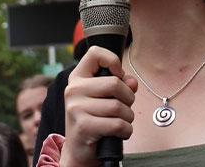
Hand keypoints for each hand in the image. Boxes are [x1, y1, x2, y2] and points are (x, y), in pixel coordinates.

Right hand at [60, 46, 137, 166]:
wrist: (79, 150)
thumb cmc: (94, 119)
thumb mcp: (105, 98)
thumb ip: (121, 85)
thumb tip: (131, 82)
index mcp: (77, 78)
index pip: (95, 53)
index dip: (113, 60)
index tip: (118, 76)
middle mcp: (73, 90)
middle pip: (115, 84)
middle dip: (128, 98)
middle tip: (124, 107)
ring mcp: (76, 108)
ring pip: (119, 107)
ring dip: (128, 117)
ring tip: (120, 121)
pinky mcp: (83, 126)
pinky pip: (118, 124)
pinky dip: (126, 130)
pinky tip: (119, 133)